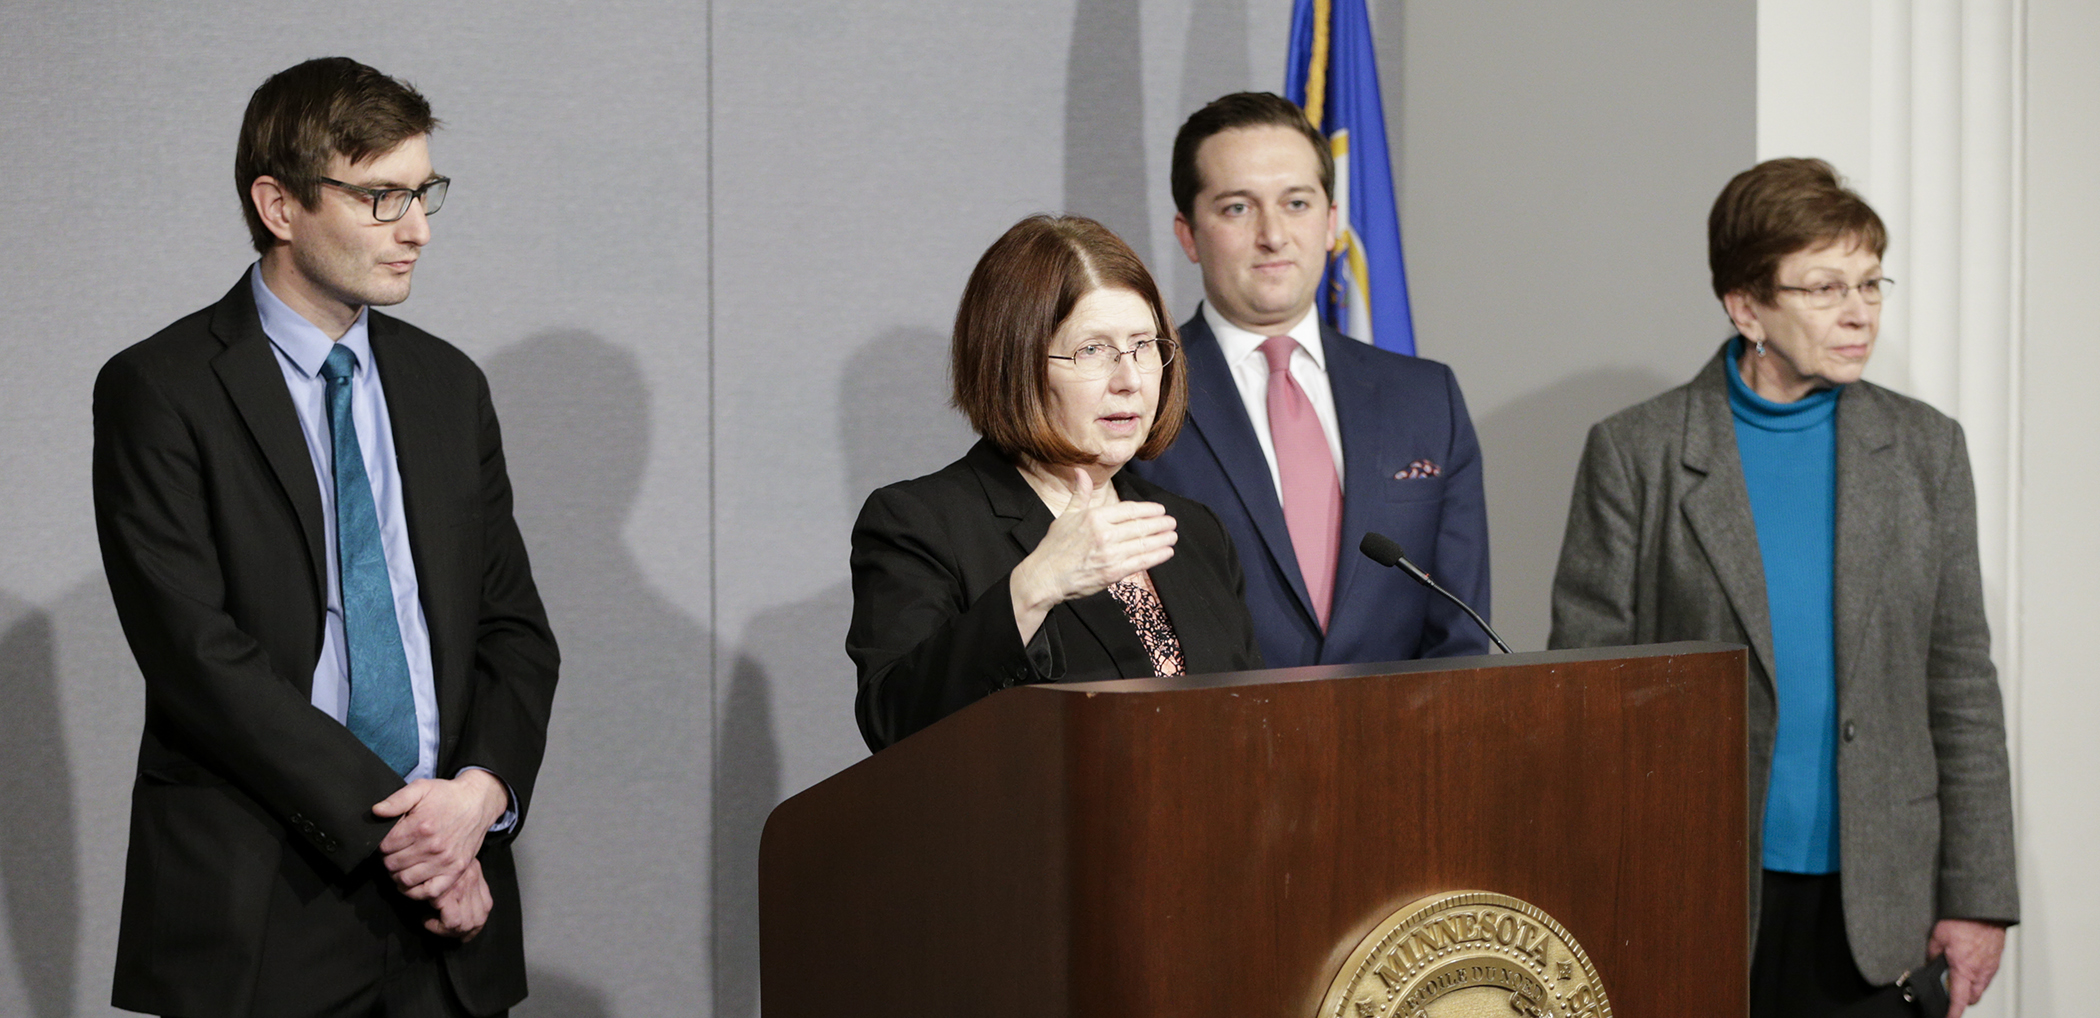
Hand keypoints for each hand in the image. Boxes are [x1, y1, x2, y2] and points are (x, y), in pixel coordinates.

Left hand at [372, 770, 508, 901]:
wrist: (477, 803)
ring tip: (400, 865)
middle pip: (392, 864)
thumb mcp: (421, 788)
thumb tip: (376, 811)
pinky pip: (429, 892)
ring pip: (405, 879)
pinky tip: (411, 882)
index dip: (382, 844)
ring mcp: (444, 861)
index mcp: (421, 826)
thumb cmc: (447, 796)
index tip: (389, 840)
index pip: (385, 846)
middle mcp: (432, 846)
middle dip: (388, 858)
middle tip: (394, 852)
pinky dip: (415, 892)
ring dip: (397, 875)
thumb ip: (396, 799)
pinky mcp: (455, 871)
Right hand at [423, 858, 491, 940]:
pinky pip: (452, 922)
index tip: (462, 932)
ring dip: (448, 931)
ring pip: (466, 924)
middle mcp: (473, 882)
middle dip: (462, 933)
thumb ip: (456, 877)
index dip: (475, 925)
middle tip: (445, 931)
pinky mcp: (447, 895)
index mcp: (476, 876)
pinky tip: (426, 920)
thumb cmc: (434, 854)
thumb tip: (451, 902)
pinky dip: (438, 927)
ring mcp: (462, 889)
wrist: (428, 841)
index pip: (485, 907)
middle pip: (478, 920)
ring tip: (434, 924)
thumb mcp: (451, 862)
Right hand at [1010, 468, 1176, 638]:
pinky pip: (1140, 562)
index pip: (1129, 510)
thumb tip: (1080, 471)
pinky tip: (1166, 552)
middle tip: (1172, 522)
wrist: (1045, 576)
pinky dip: (1156, 556)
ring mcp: (1110, 554)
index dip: (1148, 510)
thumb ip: (1081, 494)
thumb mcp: (1066, 515)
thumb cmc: (1055, 546)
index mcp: (1094, 517)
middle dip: (1160, 524)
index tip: (1159, 510)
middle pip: (1140, 526)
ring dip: (1162, 539)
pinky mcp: (1113, 572)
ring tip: (1173, 536)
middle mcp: (1104, 534)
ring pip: (1143, 544)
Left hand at [1929, 917, 2006, 1017]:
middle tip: (1949, 994)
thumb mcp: (1936, 937)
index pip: (1959, 1000)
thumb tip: (1930, 962)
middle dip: (1961, 1000)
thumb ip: (1932, 954)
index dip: (1953, 1013)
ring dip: (1970, 988)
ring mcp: (1990, 967)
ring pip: (1980, 988)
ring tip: (1958, 979)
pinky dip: (1978, 977)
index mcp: (1964, 969)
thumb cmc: (1963, 920)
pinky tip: (1969, 967)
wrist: (1983, 909)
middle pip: (1972, 998)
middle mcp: (1980, 971)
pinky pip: (1987, 976)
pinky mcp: (1996, 960)